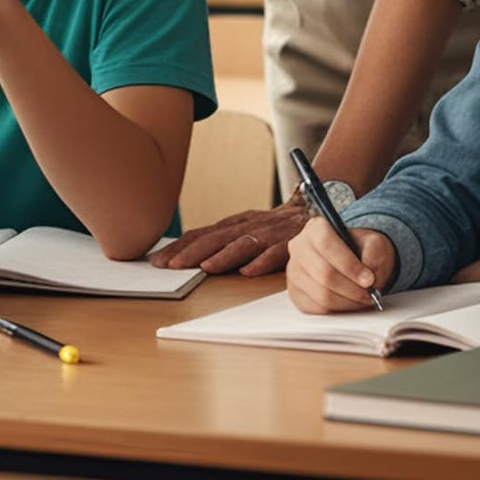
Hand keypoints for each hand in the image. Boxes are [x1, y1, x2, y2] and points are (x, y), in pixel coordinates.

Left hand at [150, 201, 308, 275]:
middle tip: (168, 265)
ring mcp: (270, 232)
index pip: (202, 234)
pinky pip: (276, 252)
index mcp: (237, 223)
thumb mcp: (250, 229)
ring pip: (242, 243)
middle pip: (215, 238)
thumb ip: (226, 241)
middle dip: (190, 251)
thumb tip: (194, 257)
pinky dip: (261, 261)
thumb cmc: (279, 226)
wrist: (322, 207)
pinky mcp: (292, 241)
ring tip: (204, 268)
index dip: (179, 247)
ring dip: (222, 256)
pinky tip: (248, 272)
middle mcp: (249, 225)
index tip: (157, 260)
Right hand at [287, 217, 395, 312]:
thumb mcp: (375, 243)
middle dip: (353, 289)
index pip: (326, 245)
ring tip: (362, 298)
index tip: (369, 279)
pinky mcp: (295, 292)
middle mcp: (299, 247)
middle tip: (370, 294)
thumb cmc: (362, 250)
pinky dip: (338, 309)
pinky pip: (317, 308)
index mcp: (315, 228)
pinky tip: (348, 301)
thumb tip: (370, 276)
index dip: (349, 265)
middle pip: (324, 274)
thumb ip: (375, 254)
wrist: (352, 261)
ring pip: (321, 295)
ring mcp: (294, 271)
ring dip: (348, 302)